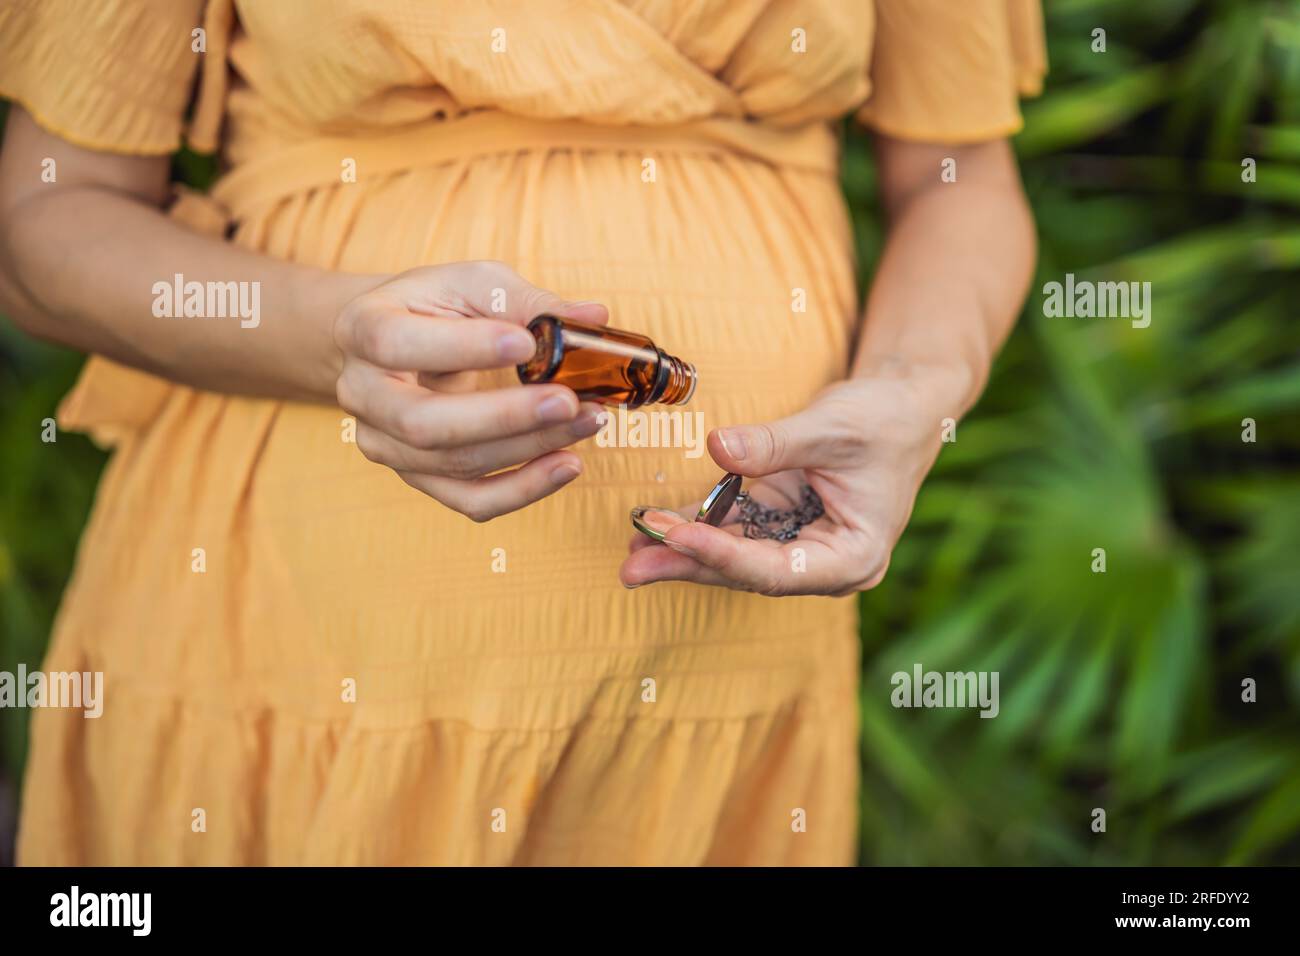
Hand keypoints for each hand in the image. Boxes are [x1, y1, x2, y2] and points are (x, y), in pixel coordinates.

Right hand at [334, 260, 608, 520]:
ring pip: (454, 464)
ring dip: (528, 449)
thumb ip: (526, 301)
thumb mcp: (473, 284)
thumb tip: (592, 317)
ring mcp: (385, 443)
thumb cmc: (437, 306)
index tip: (527, 343)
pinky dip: (523, 488)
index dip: (462, 348)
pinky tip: (566, 464)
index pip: (396, 343)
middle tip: (568, 401)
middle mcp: (362, 394)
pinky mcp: (419, 477)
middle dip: (504, 417)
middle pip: (423, 423)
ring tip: (587, 423)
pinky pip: (470, 500)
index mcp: (363, 328)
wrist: (398, 342)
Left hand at [619, 359, 972, 595]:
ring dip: (683, 550)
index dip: (723, 554)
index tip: (676, 535)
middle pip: (747, 572)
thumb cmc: (884, 419)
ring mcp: (800, 546)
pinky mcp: (781, 523)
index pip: (778, 570)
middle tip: (632, 566)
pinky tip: (653, 524)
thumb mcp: (833, 427)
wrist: (903, 406)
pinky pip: (733, 529)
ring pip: (734, 555)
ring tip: (631, 547)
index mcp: (853, 556)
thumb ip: (775, 443)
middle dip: (688, 564)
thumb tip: (717, 447)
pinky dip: (696, 524)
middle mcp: (825, 564)